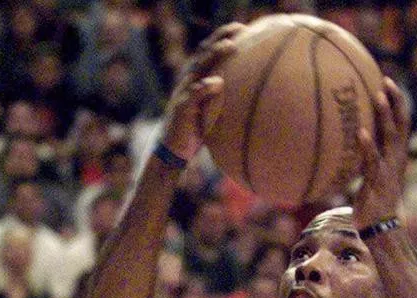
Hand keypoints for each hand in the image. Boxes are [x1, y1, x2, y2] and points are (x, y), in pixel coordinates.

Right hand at [161, 23, 243, 160]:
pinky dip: (205, 88)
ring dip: (214, 56)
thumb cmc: (195, 129)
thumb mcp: (209, 109)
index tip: (241, 28)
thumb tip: (244, 90)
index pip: (208, 52)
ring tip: (230, 46)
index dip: (222, 37)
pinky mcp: (181, 109)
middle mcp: (188, 81)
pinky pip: (193, 95)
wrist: (172, 149)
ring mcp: (183, 93)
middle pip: (204, 53)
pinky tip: (217, 82)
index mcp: (195, 78)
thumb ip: (220, 96)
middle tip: (239, 29)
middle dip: (220, 38)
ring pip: (198, 69)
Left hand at [353, 77, 409, 229]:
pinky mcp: (378, 181)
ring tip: (377, 95)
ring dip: (385, 115)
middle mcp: (396, 160)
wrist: (379, 228)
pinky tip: (361, 132)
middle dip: (396, 102)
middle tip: (386, 80)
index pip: (401, 125)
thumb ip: (364, 163)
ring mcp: (389, 169)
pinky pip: (373, 160)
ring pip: (390, 136)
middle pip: (401, 124)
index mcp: (396, 157)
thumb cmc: (371, 204)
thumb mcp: (369, 179)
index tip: (388, 83)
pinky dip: (368, 145)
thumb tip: (349, 150)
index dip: (397, 104)